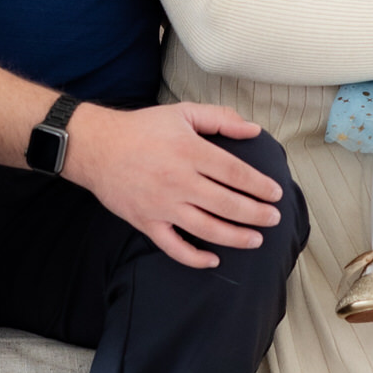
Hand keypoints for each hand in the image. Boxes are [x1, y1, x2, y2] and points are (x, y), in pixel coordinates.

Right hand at [66, 100, 284, 268]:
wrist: (96, 147)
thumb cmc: (142, 129)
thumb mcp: (182, 113)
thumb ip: (220, 118)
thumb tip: (253, 130)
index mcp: (190, 151)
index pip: (235, 173)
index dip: (260, 186)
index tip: (276, 193)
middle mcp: (179, 180)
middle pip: (227, 204)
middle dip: (256, 214)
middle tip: (274, 219)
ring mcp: (162, 205)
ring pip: (207, 229)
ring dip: (236, 238)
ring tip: (256, 240)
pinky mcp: (146, 222)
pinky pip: (174, 247)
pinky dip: (195, 258)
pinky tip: (213, 260)